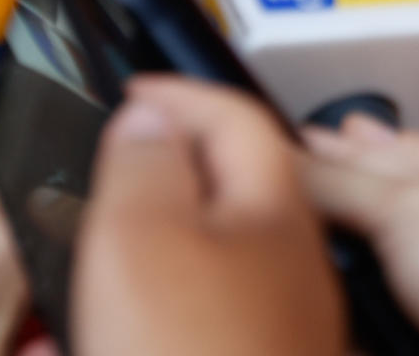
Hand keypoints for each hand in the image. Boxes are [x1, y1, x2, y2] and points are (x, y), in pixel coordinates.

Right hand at [71, 76, 342, 355]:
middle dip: (173, 158)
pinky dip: (174, 281)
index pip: (238, 114)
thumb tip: (148, 117)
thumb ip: (143, 163)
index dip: (176, 91)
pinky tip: (144, 305)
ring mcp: (286, 319)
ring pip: (223, 242)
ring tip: (120, 230)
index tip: (134, 90)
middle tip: (121, 153)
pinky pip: (215, 297)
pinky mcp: (262, 355)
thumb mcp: (141, 237)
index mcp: (279, 214)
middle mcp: (298, 266)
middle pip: (236, 180)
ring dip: (170, 223)